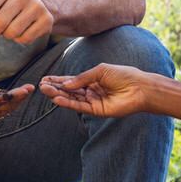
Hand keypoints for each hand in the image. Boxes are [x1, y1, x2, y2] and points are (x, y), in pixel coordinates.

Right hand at [38, 63, 161, 117]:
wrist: (140, 87)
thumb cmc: (124, 75)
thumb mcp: (100, 71)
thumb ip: (82, 78)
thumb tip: (66, 83)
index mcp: (93, 80)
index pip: (72, 81)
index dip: (59, 80)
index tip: (45, 79)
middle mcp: (91, 91)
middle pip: (69, 90)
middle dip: (55, 87)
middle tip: (41, 85)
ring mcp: (94, 101)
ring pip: (72, 98)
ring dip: (58, 95)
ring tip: (45, 91)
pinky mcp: (97, 110)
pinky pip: (80, 106)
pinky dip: (68, 103)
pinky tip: (57, 99)